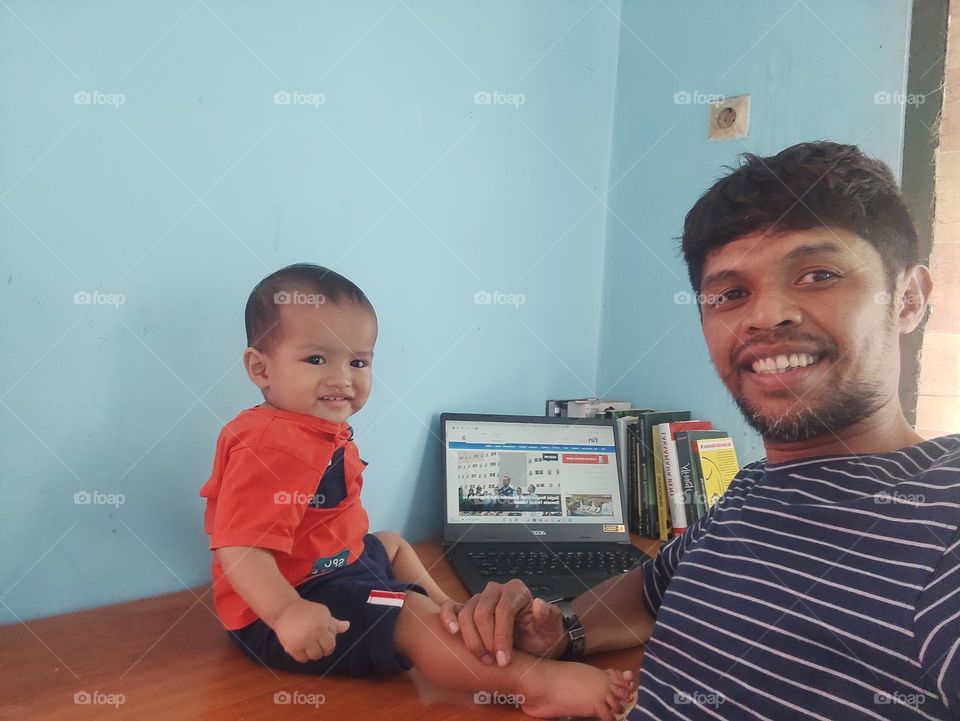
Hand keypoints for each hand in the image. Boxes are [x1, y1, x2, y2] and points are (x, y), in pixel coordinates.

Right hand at [273, 598, 349, 662]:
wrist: (285, 610)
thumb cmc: (307, 611)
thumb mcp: (323, 614)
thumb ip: (334, 624)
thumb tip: (347, 626)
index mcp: (322, 626)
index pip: (331, 644)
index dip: (329, 643)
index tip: (324, 638)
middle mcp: (312, 634)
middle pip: (323, 652)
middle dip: (322, 649)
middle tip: (316, 642)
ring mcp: (302, 641)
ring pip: (313, 657)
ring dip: (312, 653)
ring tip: (308, 644)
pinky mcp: (292, 647)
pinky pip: (302, 659)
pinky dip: (303, 656)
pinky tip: (301, 647)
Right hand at [439, 579, 565, 665]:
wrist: (534, 644)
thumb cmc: (542, 636)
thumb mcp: (551, 629)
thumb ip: (548, 616)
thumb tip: (539, 604)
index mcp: (516, 591)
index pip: (504, 610)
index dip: (502, 636)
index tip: (504, 660)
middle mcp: (496, 591)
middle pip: (482, 612)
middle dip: (486, 640)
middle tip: (494, 661)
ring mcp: (479, 600)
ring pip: (466, 614)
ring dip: (472, 639)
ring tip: (482, 658)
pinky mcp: (466, 610)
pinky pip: (451, 607)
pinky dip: (448, 618)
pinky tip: (453, 632)